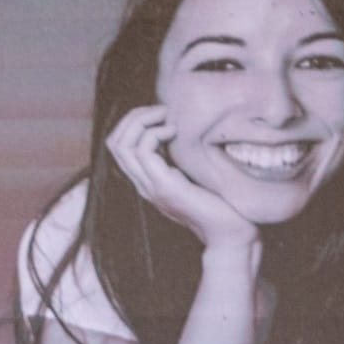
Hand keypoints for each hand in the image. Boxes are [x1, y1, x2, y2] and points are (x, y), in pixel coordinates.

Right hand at [106, 106, 256, 249]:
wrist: (228, 233)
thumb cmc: (219, 202)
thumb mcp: (194, 173)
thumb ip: (181, 158)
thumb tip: (180, 129)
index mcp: (147, 180)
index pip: (118, 146)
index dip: (133, 122)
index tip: (160, 115)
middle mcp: (143, 184)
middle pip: (114, 143)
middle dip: (133, 117)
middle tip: (160, 110)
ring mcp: (151, 187)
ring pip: (123, 145)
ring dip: (142, 121)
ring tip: (166, 118)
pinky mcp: (164, 188)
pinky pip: (143, 152)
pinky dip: (155, 133)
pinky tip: (175, 132)